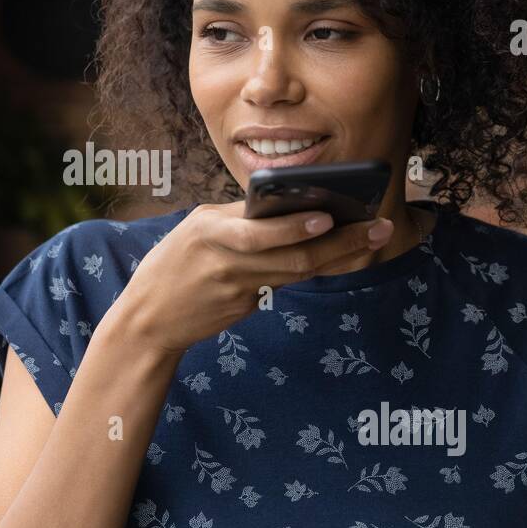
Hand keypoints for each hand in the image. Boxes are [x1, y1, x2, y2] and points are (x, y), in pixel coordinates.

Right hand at [108, 201, 391, 356]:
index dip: (296, 226)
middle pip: (293, 254)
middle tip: (377, 227)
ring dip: (340, 254)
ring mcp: (238, 287)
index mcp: (210, 231)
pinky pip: (286, 282)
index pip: (260, 230)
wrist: (148, 319)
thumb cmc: (173, 263)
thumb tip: (290, 208)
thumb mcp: (197, 229)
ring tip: (372, 238)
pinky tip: (342, 257)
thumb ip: (238, 219)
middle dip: (341, 241)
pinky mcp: (245, 305)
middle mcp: (226, 260)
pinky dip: (316, 268)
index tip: (329, 215)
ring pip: (298, 270)